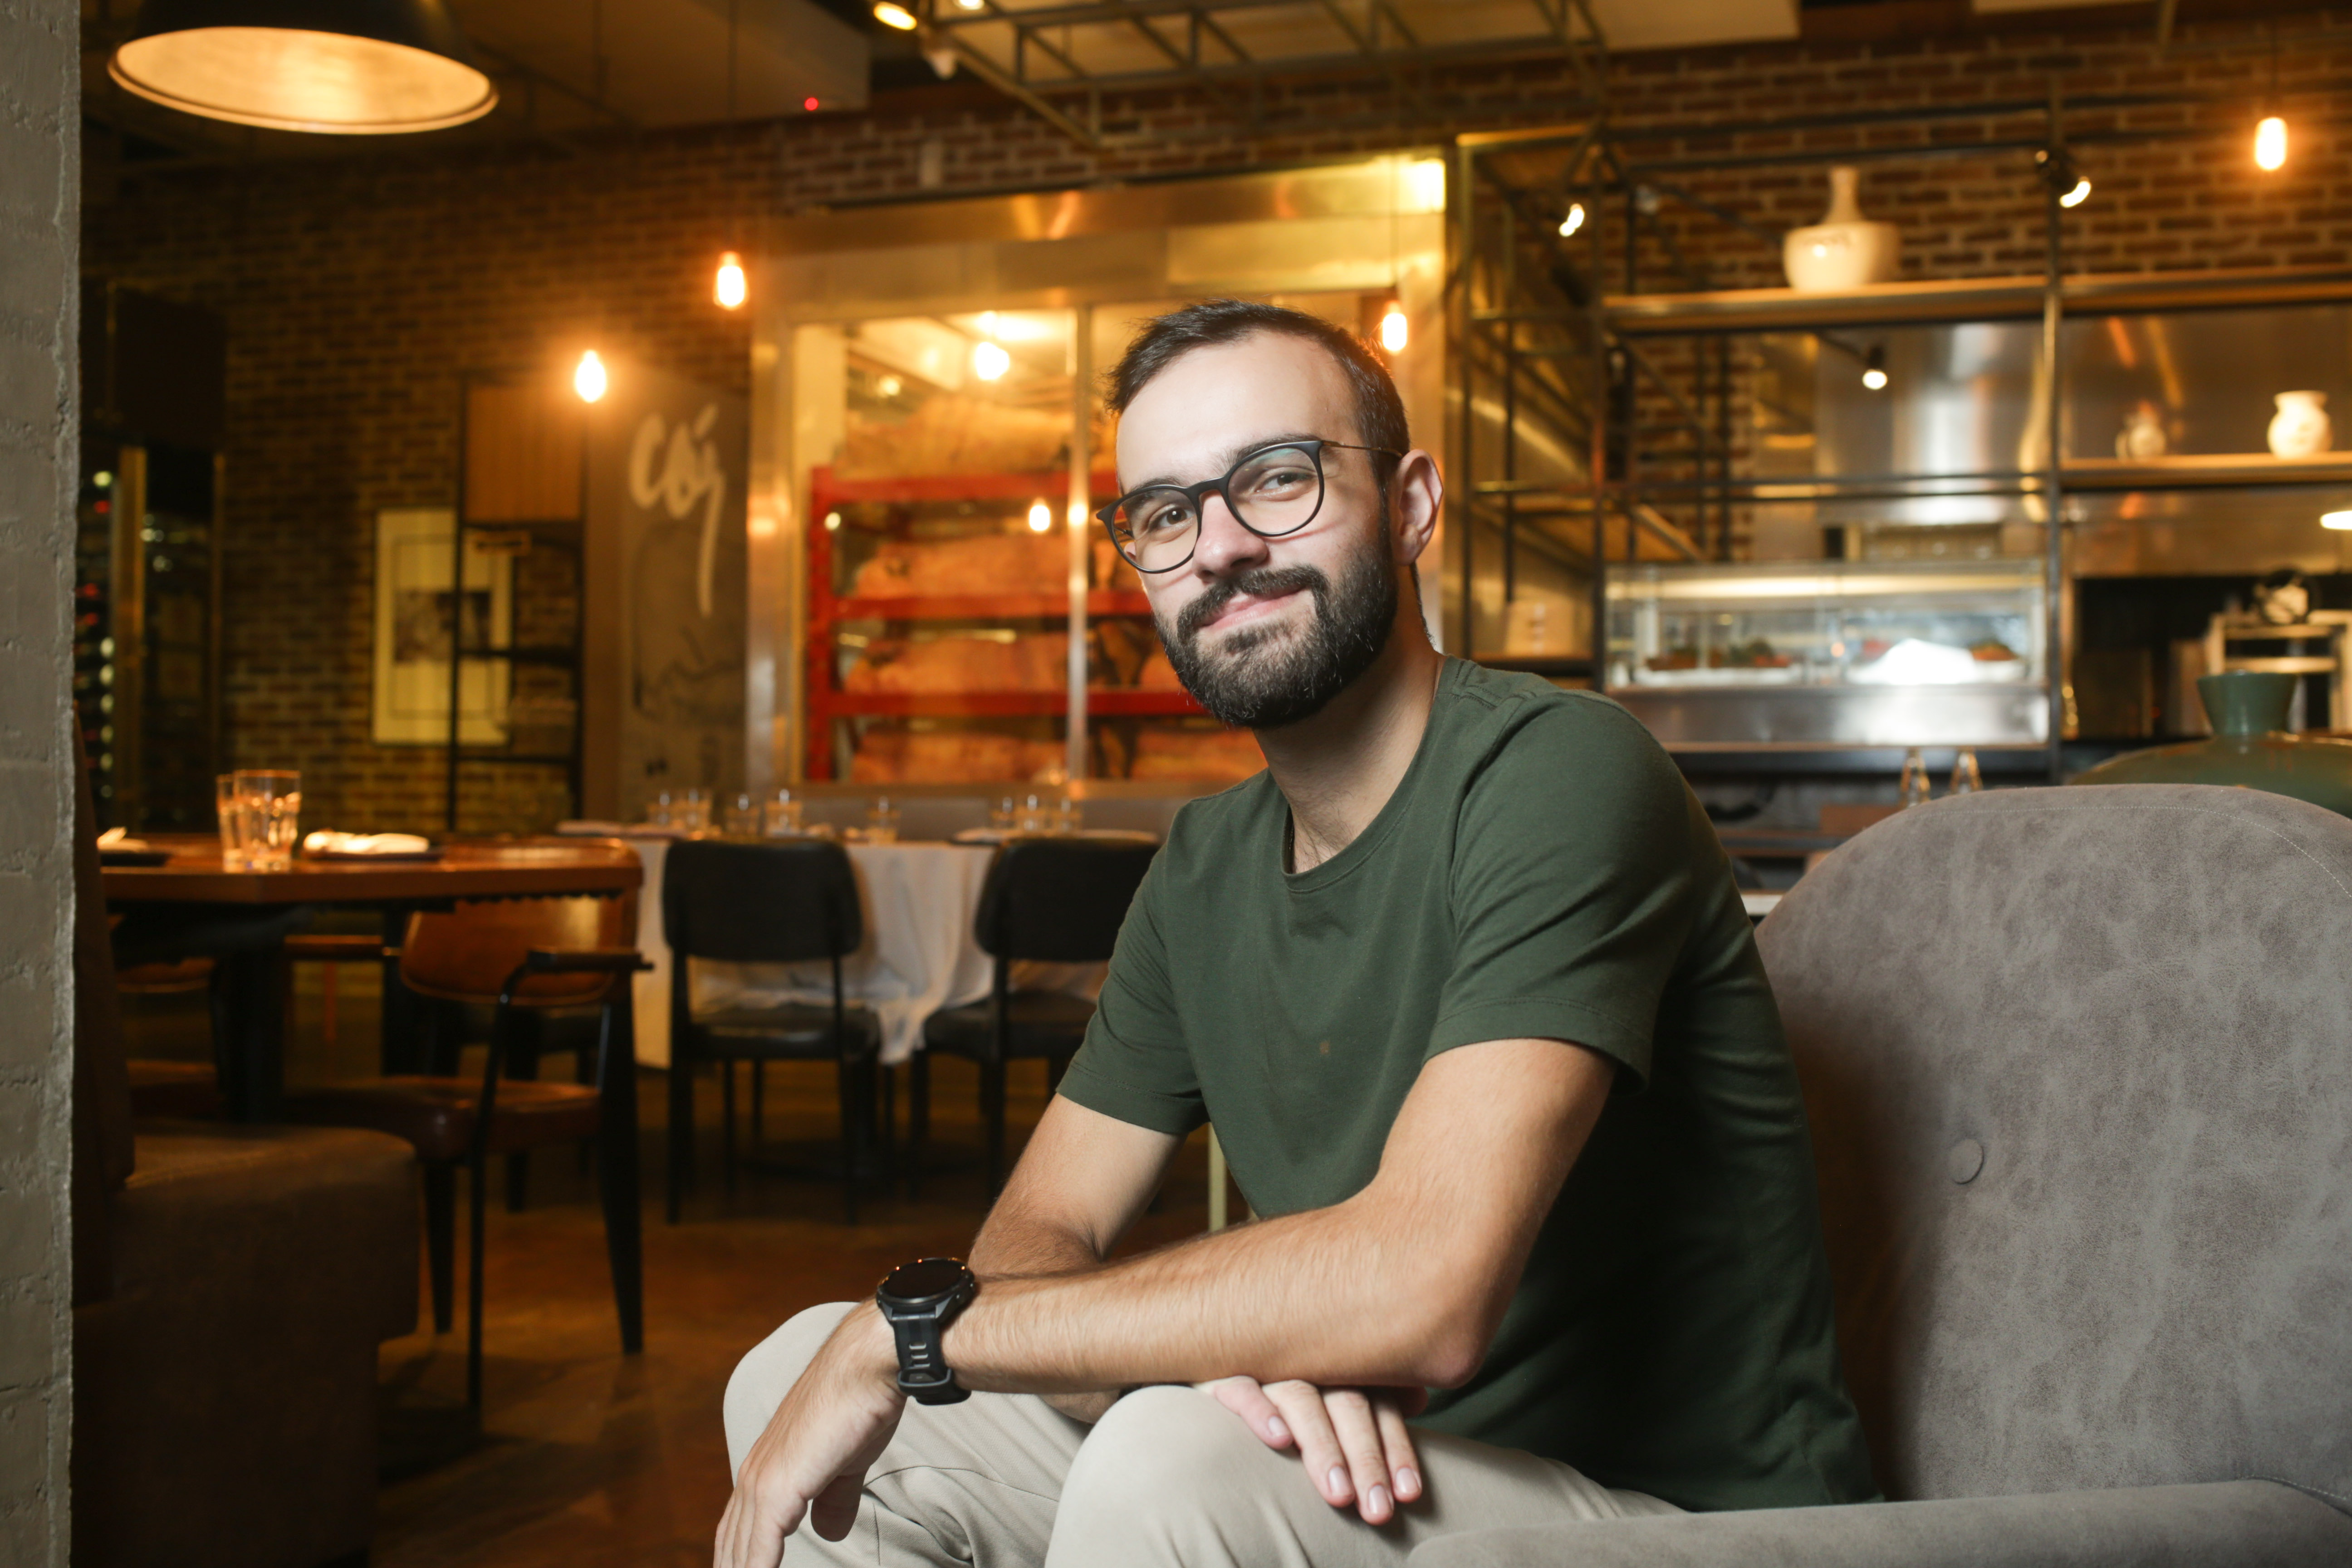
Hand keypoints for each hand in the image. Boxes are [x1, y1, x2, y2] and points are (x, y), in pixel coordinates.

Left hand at [716, 1306, 905, 1567]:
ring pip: (740, 1547)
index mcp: (767, 1467)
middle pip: (732, 1541)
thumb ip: (833, 1499)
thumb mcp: (846, 1464)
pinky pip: (759, 1547)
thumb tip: (827, 1531)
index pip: (740, 1526)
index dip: (739, 1555)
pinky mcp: (776, 1489)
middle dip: (732, 1567)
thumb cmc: (858, 1407)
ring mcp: (761, 1482)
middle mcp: (754, 1475)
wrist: (864, 1370)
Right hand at [1198, 1377, 1426, 1523]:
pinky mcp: (1222, 1369)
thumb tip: (1418, 1398)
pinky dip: (1260, 1409)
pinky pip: (1242, 1386)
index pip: (1380, 1407)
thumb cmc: (1283, 1369)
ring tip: (1339, 1493)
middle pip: (1348, 1407)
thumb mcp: (1331, 1378)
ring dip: (1323, 1446)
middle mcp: (1311, 1360)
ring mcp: (1268, 1362)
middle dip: (1366, 1460)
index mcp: (1343, 1363)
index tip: (1408, 1494)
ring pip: (1303, 1400)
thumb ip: (1376, 1389)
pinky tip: (1278, 1438)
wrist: (1212, 1336)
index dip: (1396, 1450)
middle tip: (1377, 1510)